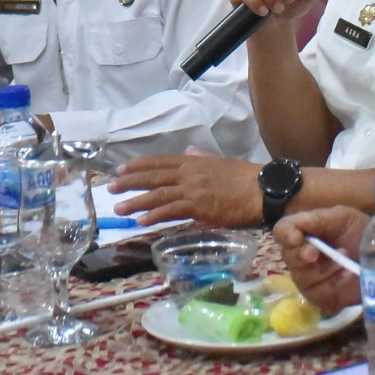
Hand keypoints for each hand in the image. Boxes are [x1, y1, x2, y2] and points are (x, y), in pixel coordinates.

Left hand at [109, 153, 262, 226]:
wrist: (262, 189)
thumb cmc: (245, 178)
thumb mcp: (220, 162)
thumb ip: (202, 158)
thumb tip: (188, 152)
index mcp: (195, 162)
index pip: (160, 162)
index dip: (140, 166)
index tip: (123, 169)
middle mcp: (190, 173)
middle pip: (154, 177)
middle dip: (130, 182)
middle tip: (112, 188)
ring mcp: (192, 190)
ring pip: (158, 195)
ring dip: (136, 202)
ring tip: (119, 208)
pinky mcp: (198, 207)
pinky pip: (171, 211)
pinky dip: (154, 215)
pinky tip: (141, 221)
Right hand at [273, 206, 368, 315]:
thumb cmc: (363, 233)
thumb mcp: (344, 218)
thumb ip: (319, 219)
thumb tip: (297, 225)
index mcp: (305, 232)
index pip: (282, 231)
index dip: (285, 235)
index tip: (297, 238)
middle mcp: (302, 256)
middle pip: (287, 257)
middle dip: (301, 255)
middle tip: (316, 253)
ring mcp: (310, 279)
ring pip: (301, 278)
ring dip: (323, 268)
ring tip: (344, 259)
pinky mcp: (323, 298)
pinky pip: (318, 294)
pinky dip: (333, 283)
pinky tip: (347, 275)